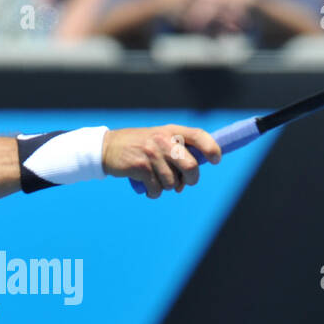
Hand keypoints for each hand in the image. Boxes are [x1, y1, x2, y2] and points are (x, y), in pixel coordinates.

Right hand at [102, 125, 220, 197]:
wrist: (108, 148)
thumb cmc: (139, 146)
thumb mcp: (159, 138)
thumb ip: (178, 150)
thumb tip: (192, 175)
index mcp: (171, 131)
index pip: (198, 136)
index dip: (211, 148)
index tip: (215, 160)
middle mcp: (163, 140)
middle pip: (190, 166)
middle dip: (190, 180)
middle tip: (184, 184)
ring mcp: (152, 153)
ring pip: (172, 182)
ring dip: (167, 187)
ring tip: (156, 180)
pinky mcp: (140, 167)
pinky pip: (157, 189)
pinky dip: (154, 193)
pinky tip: (148, 187)